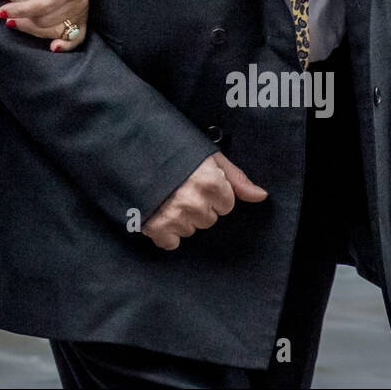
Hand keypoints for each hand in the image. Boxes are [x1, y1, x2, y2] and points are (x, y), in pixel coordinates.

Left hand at [0, 0, 88, 51]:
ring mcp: (81, 11)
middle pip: (45, 20)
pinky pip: (75, 38)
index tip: (1, 11)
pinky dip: (65, 45)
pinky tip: (53, 47)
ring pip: (52, 31)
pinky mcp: (80, 19)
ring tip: (17, 10)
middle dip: (22, 14)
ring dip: (30, 25)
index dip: (20, 10)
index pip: (43, 5)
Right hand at [142, 152, 267, 248]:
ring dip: (181, 218)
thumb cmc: (170, 148)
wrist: (129, 146)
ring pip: (190, 230)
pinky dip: (165, 232)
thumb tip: (261, 196)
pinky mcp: (154, 226)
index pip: (226, 205)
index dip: (213, 192)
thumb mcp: (207, 155)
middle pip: (208, 219)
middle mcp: (194, 201)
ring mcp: (173, 216)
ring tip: (165, 196)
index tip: (195, 180)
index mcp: (210, 182)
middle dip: (197, 205)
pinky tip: (158, 211)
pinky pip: (170, 243)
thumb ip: (236, 178)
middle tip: (178, 187)